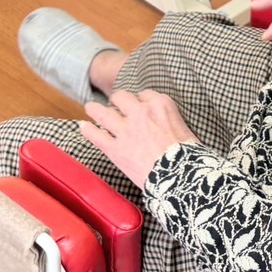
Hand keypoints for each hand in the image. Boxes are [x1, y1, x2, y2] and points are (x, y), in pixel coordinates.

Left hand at [79, 90, 198, 188]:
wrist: (179, 176)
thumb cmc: (189, 156)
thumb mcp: (186, 129)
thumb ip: (171, 121)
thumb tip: (168, 126)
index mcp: (161, 105)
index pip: (145, 94)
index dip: (141, 100)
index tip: (140, 106)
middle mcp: (141, 112)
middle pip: (121, 97)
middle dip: (118, 101)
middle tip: (116, 105)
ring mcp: (125, 130)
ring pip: (102, 112)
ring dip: (95, 109)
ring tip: (91, 108)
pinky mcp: (115, 148)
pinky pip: (95, 135)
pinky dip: (88, 130)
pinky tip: (83, 126)